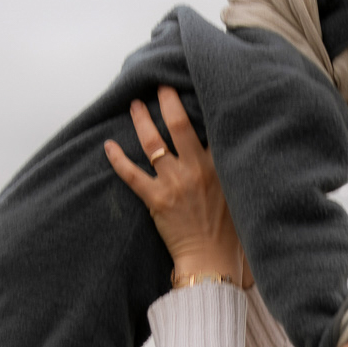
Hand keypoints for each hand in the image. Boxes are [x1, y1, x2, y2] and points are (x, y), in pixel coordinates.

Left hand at [103, 87, 250, 286]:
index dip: (201, 104)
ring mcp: (174, 183)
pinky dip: (117, 159)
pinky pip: (131, 174)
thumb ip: (231, 168)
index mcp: (220, 166)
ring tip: (135, 106)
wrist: (211, 260)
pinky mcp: (156, 199)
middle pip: (179, 124)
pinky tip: (108, 146)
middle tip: (159, 86)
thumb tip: (229, 146)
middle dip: (167, 101)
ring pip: (153, 143)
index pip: (209, 126)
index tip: (192, 87)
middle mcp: (197, 169)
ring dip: (141, 120)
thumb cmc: (229, 232)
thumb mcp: (239, 194)